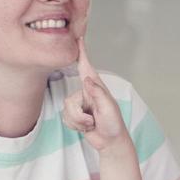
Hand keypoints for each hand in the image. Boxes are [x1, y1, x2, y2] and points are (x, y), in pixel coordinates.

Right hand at [62, 39, 128, 153]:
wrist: (110, 142)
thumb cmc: (113, 124)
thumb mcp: (109, 108)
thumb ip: (98, 93)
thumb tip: (87, 79)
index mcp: (96, 87)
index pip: (86, 67)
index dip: (81, 52)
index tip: (78, 37)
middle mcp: (86, 92)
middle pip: (70, 101)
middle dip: (79, 116)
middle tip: (92, 122)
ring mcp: (79, 103)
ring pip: (67, 111)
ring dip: (79, 122)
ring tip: (91, 124)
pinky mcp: (74, 113)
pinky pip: (65, 118)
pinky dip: (75, 126)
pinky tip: (86, 127)